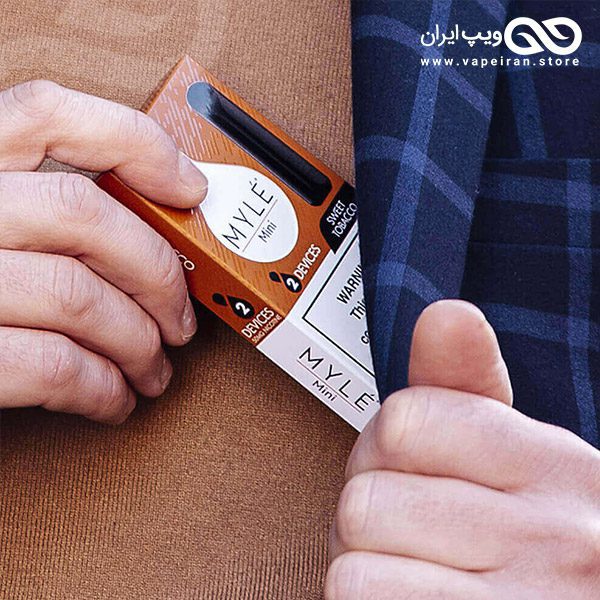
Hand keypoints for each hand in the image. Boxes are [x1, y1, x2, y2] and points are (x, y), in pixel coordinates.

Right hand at [0, 80, 207, 423]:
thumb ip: (39, 211)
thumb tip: (153, 223)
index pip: (46, 114)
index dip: (134, 143)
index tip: (190, 188)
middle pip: (82, 214)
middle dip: (157, 274)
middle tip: (180, 317)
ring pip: (78, 297)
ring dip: (138, 343)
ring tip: (152, 367)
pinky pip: (54, 367)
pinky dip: (102, 389)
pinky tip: (113, 397)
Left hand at [326, 300, 599, 598]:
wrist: (570, 598)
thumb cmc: (536, 534)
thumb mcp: (519, 454)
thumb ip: (467, 385)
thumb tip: (446, 312)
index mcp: (556, 463)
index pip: (403, 422)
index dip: (381, 447)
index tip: (406, 467)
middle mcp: (556, 538)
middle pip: (365, 499)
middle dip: (366, 515)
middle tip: (404, 532)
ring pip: (353, 564)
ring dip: (362, 569)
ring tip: (408, 572)